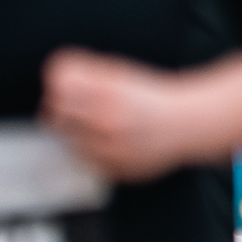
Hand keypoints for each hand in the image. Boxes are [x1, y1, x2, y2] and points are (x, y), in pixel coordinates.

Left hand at [41, 51, 204, 179]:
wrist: (187, 124)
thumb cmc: (153, 98)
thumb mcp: (120, 74)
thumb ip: (87, 73)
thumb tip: (54, 77)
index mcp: (108, 91)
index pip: (59, 87)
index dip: (57, 85)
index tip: (61, 88)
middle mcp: (108, 120)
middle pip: (57, 116)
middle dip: (61, 111)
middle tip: (72, 110)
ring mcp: (111, 148)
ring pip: (69, 143)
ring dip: (75, 134)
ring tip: (93, 127)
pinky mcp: (117, 168)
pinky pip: (87, 162)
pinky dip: (90, 152)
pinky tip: (105, 142)